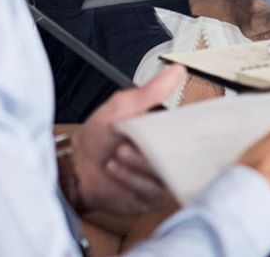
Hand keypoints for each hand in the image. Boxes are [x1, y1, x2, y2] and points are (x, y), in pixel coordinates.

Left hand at [69, 66, 183, 216]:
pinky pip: (151, 190)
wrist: (76, 167)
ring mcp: (161, 177)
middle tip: (136, 139)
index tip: (173, 125)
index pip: (192, 130)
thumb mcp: (123, 107)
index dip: (188, 128)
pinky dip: (131, 177)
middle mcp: (168, 155)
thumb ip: (150, 91)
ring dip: (139, 162)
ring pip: (165, 172)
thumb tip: (176, 71)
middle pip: (181, 153)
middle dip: (155, 147)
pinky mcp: (151, 198)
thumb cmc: (98, 137)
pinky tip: (115, 168)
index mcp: (167, 132)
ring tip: (119, 153)